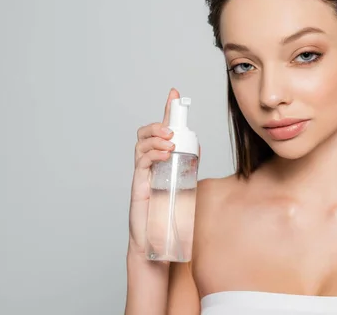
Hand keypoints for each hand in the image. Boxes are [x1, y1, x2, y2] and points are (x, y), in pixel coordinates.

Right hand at [128, 88, 179, 254]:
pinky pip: (141, 163)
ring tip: (170, 142)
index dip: (167, 111)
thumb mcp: (184, 186)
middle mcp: (148, 164)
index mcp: (160, 160)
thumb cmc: (169, 216)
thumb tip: (197, 147)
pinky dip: (152, 154)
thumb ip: (188, 166)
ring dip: (156, 138)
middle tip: (171, 129)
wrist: (157, 243)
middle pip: (145, 133)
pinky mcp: (138, 186)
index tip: (174, 94)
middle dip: (158, 124)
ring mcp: (142, 174)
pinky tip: (165, 154)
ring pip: (140, 144)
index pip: (162, 131)